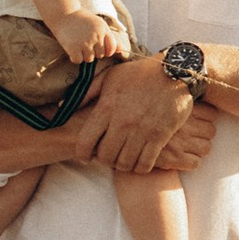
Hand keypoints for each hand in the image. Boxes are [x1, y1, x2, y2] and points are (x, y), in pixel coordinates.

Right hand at [45, 2, 127, 63]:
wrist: (63, 13)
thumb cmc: (82, 20)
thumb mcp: (98, 24)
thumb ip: (109, 37)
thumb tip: (121, 50)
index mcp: (103, 30)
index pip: (111, 49)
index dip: (106, 51)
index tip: (98, 47)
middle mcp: (96, 36)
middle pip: (100, 55)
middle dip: (93, 51)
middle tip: (84, 41)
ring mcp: (85, 43)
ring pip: (89, 59)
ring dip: (83, 55)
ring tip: (78, 43)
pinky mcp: (73, 48)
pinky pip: (78, 61)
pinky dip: (75, 57)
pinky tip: (72, 48)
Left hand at [82, 56, 219, 175]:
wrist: (174, 72)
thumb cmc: (140, 74)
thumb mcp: (109, 77)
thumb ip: (86, 92)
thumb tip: (63, 106)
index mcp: (107, 107)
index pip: (85, 141)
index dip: (82, 154)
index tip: (86, 157)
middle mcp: (122, 122)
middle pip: (105, 156)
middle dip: (104, 160)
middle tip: (109, 156)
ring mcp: (142, 130)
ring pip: (124, 163)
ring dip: (122, 165)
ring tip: (124, 159)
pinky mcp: (159, 136)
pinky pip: (145, 164)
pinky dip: (140, 167)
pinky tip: (140, 161)